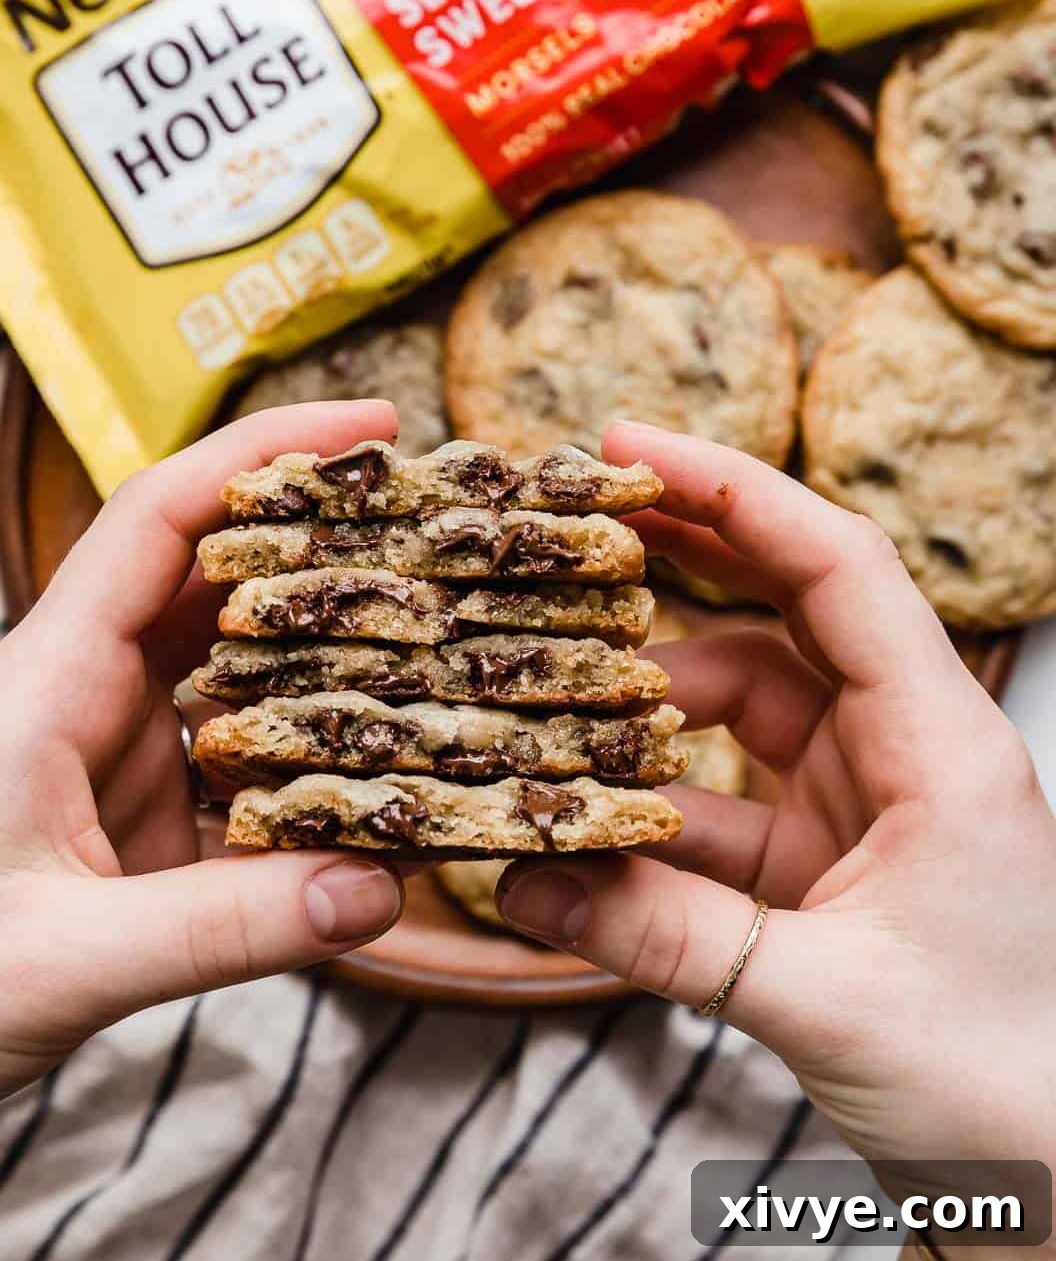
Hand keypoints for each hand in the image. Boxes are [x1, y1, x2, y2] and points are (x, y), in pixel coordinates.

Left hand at [0, 401, 405, 1152]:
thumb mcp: (55, 962)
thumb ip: (222, 928)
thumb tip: (381, 888)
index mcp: (50, 680)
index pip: (164, 520)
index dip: (267, 453)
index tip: (374, 426)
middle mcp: (85, 699)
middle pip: (219, 583)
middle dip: (327, 550)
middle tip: (443, 536)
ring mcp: (108, 763)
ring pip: (237, 681)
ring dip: (328, 666)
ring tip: (441, 655)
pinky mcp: (123, 828)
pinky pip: (235, 779)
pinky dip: (304, 778)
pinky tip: (371, 795)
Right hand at [497, 422, 1055, 1240]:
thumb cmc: (1009, 1087)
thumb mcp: (825, 999)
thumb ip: (664, 935)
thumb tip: (524, 876)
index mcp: (941, 743)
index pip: (836, 567)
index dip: (732, 491)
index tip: (629, 444)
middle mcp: (903, 751)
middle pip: (783, 610)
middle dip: (681, 556)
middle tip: (572, 515)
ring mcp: (860, 807)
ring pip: (738, 711)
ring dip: (645, 702)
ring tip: (545, 681)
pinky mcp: (825, 869)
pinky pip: (718, 810)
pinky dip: (649, 810)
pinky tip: (577, 818)